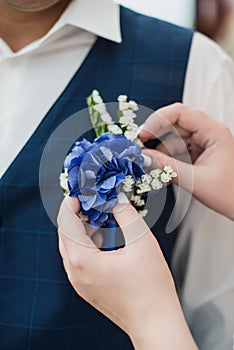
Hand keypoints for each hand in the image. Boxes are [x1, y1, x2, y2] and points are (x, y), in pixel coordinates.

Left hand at [57, 196, 196, 349]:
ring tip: (98, 214)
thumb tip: (117, 199)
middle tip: (91, 199)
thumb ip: (126, 215)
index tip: (80, 191)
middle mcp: (75, 273)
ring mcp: (79, 283)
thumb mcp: (142, 242)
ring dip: (81, 229)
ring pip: (71, 248)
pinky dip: (86, 243)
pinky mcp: (87, 288)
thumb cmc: (151, 287)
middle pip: (65, 235)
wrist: (155, 323)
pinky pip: (79, 260)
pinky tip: (103, 236)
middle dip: (75, 214)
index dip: (70, 203)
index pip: (66, 223)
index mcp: (82, 261)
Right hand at [139, 103, 233, 220]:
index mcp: (214, 131)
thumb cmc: (230, 194)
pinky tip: (162, 173)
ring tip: (154, 169)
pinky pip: (175, 150)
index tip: (142, 133)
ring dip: (160, 153)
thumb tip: (145, 157)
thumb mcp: (196, 180)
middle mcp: (208, 133)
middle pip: (173, 124)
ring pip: (172, 139)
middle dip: (155, 138)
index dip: (158, 120)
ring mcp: (202, 142)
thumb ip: (168, 167)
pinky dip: (166, 160)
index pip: (180, 113)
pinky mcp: (197, 153)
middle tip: (141, 151)